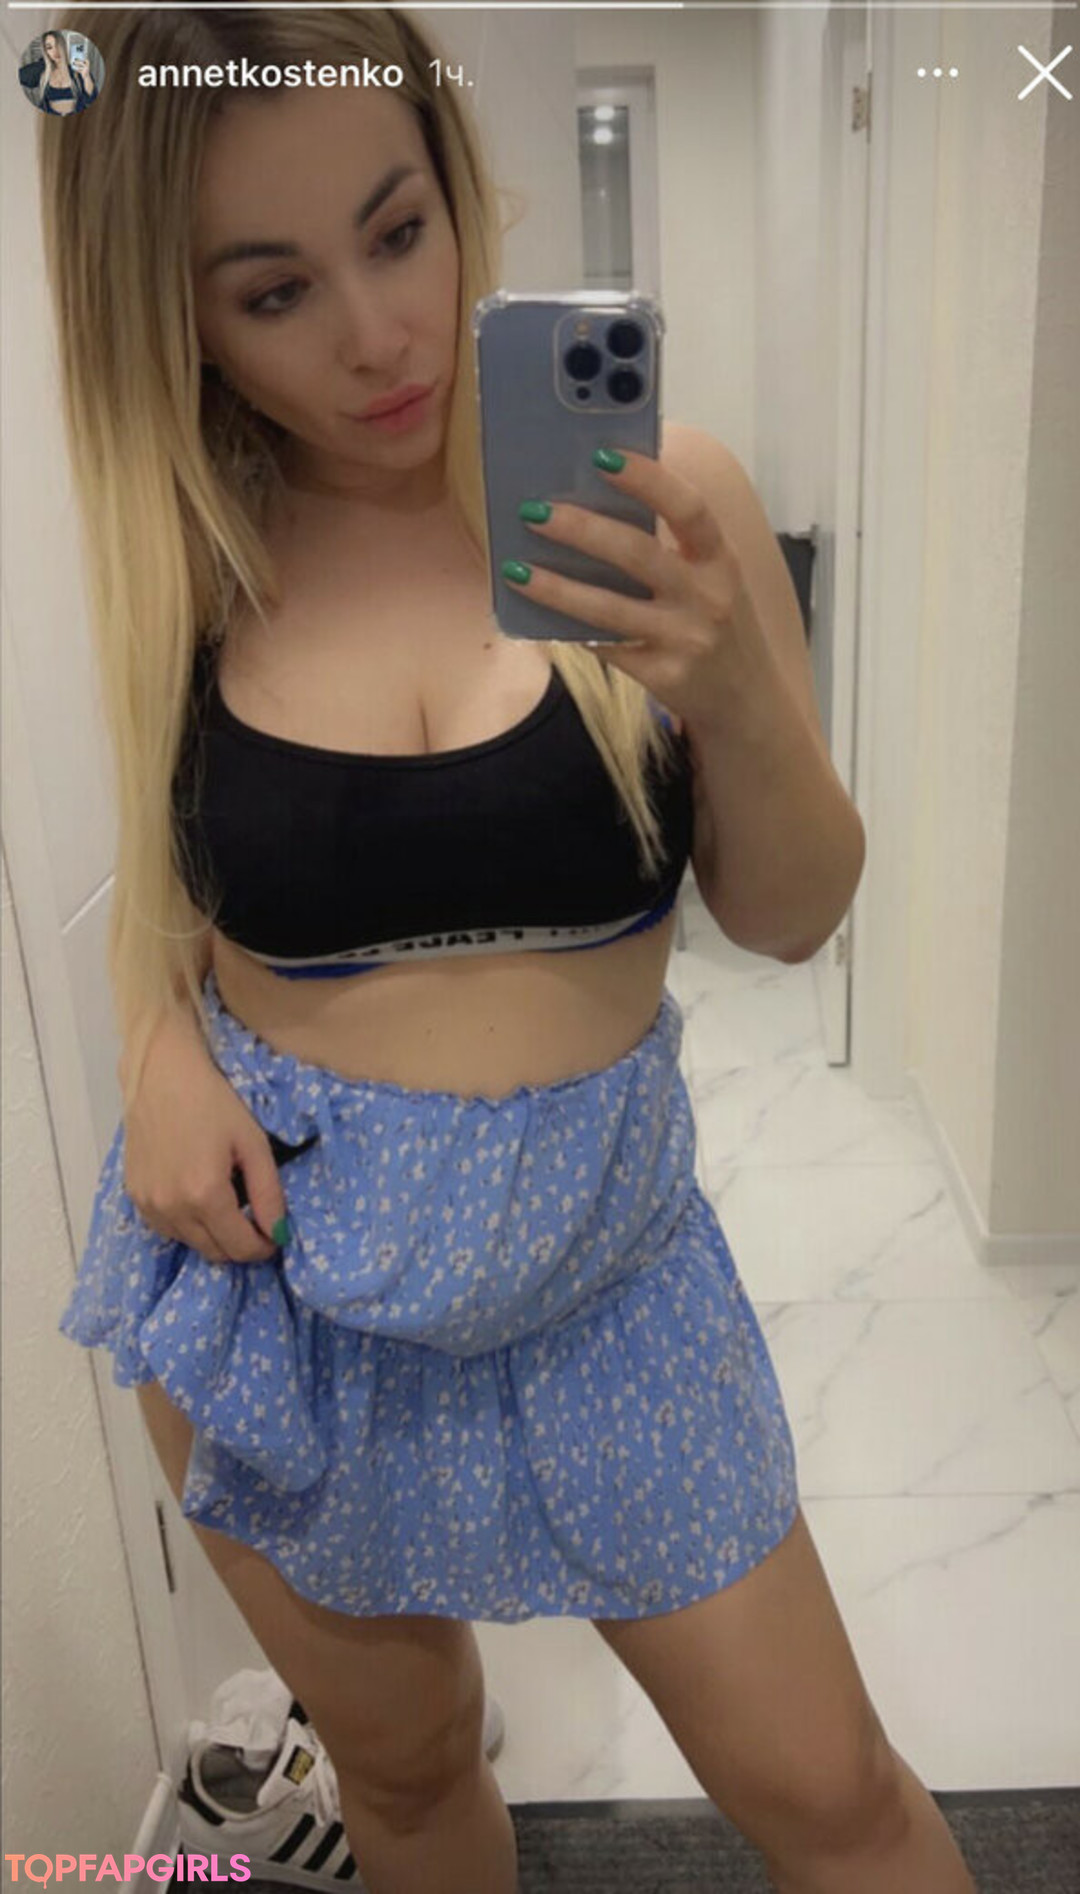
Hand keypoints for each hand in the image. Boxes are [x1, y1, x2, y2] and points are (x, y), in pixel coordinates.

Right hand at [123, 1012, 289, 1265]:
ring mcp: (148, 1204)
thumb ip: (268, 1193)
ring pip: (191, 1243)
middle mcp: (172, 1208)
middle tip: (256, 1221)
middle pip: (215, 1252)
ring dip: (214, 1235)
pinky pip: (167, 1229)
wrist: (161, 1075)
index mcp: (204, 1195)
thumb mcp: (252, 1144)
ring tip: (227, 1203)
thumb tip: (278, 1234)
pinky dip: (188, 1225)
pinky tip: (198, 1197)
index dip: (264, 1247)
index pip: (240, 1248)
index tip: (275, 1235)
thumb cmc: (213, 1102)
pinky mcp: (134, 1196)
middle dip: (241, 1244)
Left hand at [506, 446, 768, 729]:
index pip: (688, 508)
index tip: (602, 456)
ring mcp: (685, 640)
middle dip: (581, 530)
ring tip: (514, 569)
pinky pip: (606, 648)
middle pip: (638, 554)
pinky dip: (569, 631)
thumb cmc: (720, 627)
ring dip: (556, 587)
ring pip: (609, 609)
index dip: (648, 479)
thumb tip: (598, 506)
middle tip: (534, 512)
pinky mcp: (663, 676)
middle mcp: (707, 597)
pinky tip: (537, 616)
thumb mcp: (712, 581)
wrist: (749, 702)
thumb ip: (673, 549)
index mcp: (720, 560)